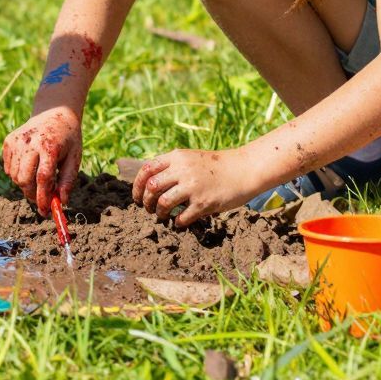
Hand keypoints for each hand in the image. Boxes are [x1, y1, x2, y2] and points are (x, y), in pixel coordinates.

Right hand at [3, 106, 82, 215]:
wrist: (54, 111)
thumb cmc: (67, 138)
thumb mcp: (75, 158)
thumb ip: (68, 180)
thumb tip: (61, 202)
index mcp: (49, 146)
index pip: (43, 178)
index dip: (43, 198)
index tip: (46, 212)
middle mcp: (30, 142)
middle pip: (25, 179)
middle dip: (33, 195)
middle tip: (42, 199)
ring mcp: (17, 140)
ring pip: (15, 176)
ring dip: (25, 185)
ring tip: (38, 180)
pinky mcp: (9, 140)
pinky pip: (8, 168)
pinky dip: (17, 175)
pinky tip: (29, 168)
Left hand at [132, 146, 253, 225]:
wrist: (243, 169)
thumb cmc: (216, 166)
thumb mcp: (191, 158)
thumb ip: (173, 166)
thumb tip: (150, 182)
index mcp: (177, 157)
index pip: (147, 169)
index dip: (137, 186)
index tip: (137, 198)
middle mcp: (183, 169)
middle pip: (152, 187)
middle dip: (146, 202)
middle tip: (149, 209)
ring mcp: (193, 186)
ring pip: (164, 203)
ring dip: (160, 213)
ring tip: (163, 216)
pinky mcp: (204, 202)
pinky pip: (183, 217)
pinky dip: (178, 223)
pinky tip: (180, 223)